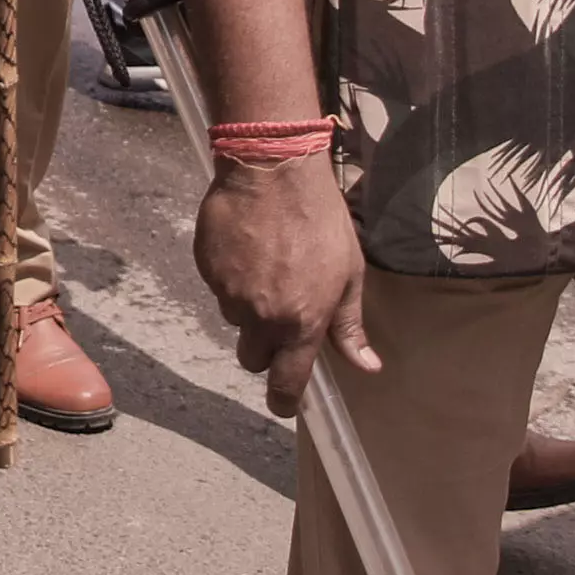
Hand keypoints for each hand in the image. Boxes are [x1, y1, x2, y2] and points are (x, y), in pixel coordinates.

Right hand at [192, 156, 374, 415]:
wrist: (273, 170)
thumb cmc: (320, 219)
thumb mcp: (349, 273)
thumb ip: (349, 326)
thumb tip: (367, 366)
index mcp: (302, 322)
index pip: (286, 383)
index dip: (284, 400)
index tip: (284, 403)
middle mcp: (262, 316)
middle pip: (252, 357)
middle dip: (264, 345)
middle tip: (277, 313)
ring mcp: (229, 294)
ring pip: (234, 319)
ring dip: (248, 306)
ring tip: (265, 266)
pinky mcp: (207, 270)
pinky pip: (217, 288)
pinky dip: (230, 277)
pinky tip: (247, 248)